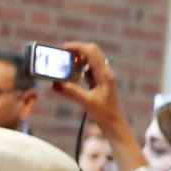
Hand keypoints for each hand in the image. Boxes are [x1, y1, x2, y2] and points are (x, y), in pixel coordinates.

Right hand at [52, 41, 147, 170]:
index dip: (77, 46)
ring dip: (77, 60)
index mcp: (104, 74)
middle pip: (91, 52)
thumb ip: (71, 92)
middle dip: (77, 50)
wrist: (114, 124)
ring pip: (89, 61)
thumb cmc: (105, 114)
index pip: (91, 52)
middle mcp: (105, 73)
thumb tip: (55, 83)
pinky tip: (70, 76)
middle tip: (62, 54)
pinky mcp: (99, 82)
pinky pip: (88, 70)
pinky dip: (78, 69)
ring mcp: (103, 77)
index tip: (63, 47)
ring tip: (64, 65)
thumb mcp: (87, 102)